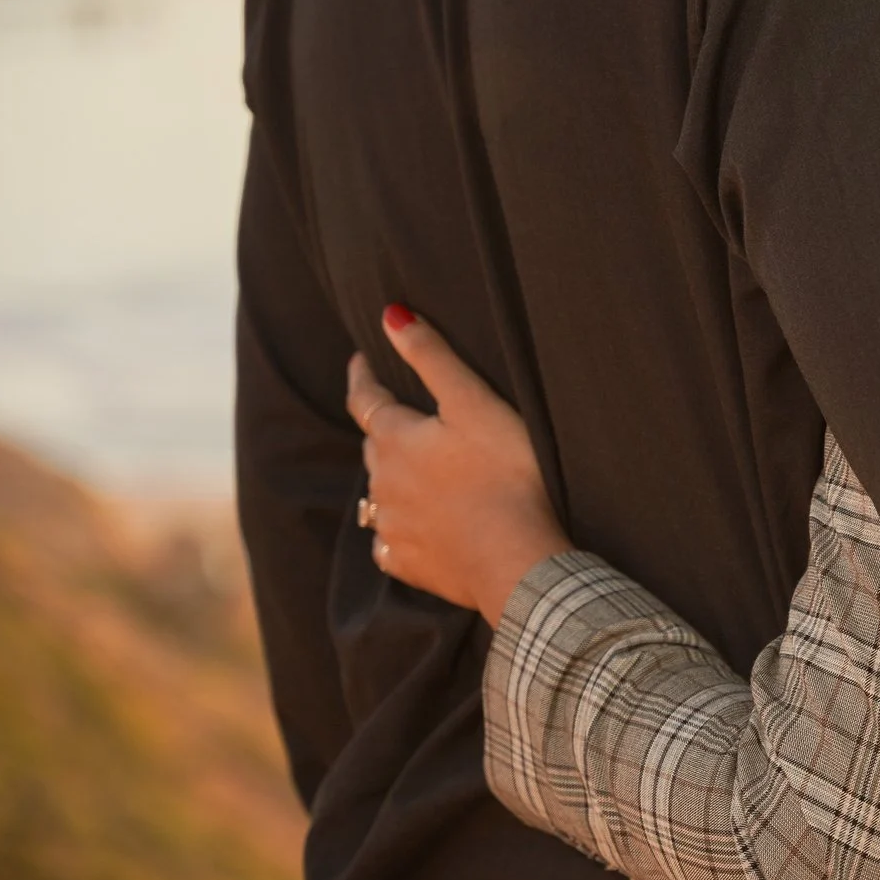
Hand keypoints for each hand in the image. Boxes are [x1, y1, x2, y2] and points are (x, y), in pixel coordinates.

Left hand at [346, 306, 570, 626]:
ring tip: (409, 474)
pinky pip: (390, 543)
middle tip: (397, 415)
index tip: (360, 361)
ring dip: (391, 480)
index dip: (362, 376)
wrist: (519, 562)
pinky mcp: (409, 564)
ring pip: (379, 495)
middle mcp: (383, 482)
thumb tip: (390, 315)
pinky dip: (398, 530)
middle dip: (381, 428)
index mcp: (396, 440)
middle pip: (373, 447)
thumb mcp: (475, 405)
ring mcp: (394, 526)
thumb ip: (432, 358)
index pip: (365, 399)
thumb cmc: (508, 476)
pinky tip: (411, 531)